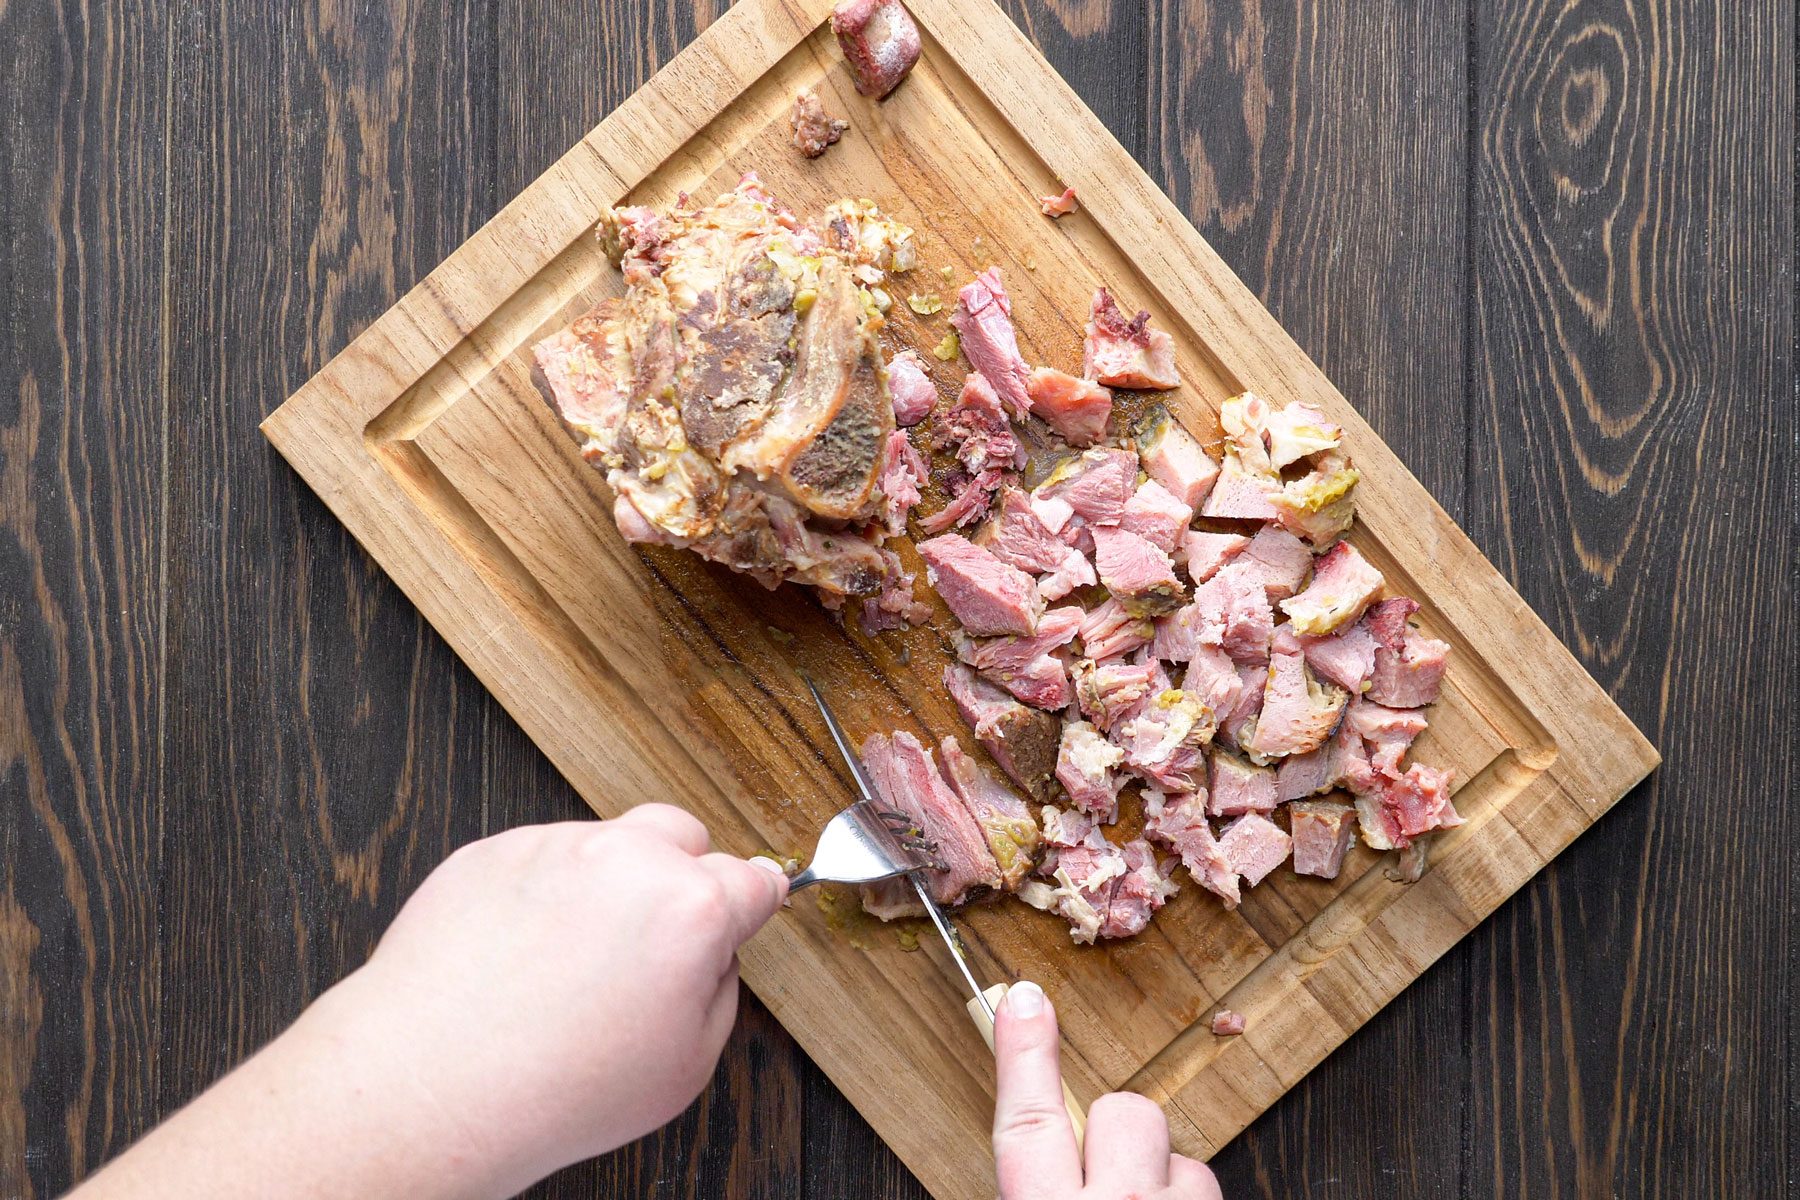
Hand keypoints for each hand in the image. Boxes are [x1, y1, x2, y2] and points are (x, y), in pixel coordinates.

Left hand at [311, 806, 788, 1190]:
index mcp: (689, 910)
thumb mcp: (686, 1066)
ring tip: (569, 963)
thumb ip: (719, 990)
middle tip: (654, 939)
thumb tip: (714, 956)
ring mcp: (553, 846)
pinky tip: (521, 955)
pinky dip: (541, 893)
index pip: (752, 878)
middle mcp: (626, 860)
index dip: (752, 901)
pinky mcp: (492, 851)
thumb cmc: (552, 1088)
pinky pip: (538, 857)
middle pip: (684, 835)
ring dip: (607, 884)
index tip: (748, 905)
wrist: (431, 1085)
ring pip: (607, 843)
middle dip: (682, 876)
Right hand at [993, 982, 1222, 1198]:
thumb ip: (1037, 1185)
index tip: (1026, 1000)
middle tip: (1107, 1180)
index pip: (1029, 1118)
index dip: (1025, 1053)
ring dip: (1160, 1176)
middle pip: (1121, 1112)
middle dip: (1116, 1132)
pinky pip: (1205, 1183)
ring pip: (1174, 1151)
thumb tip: (1049, 1152)